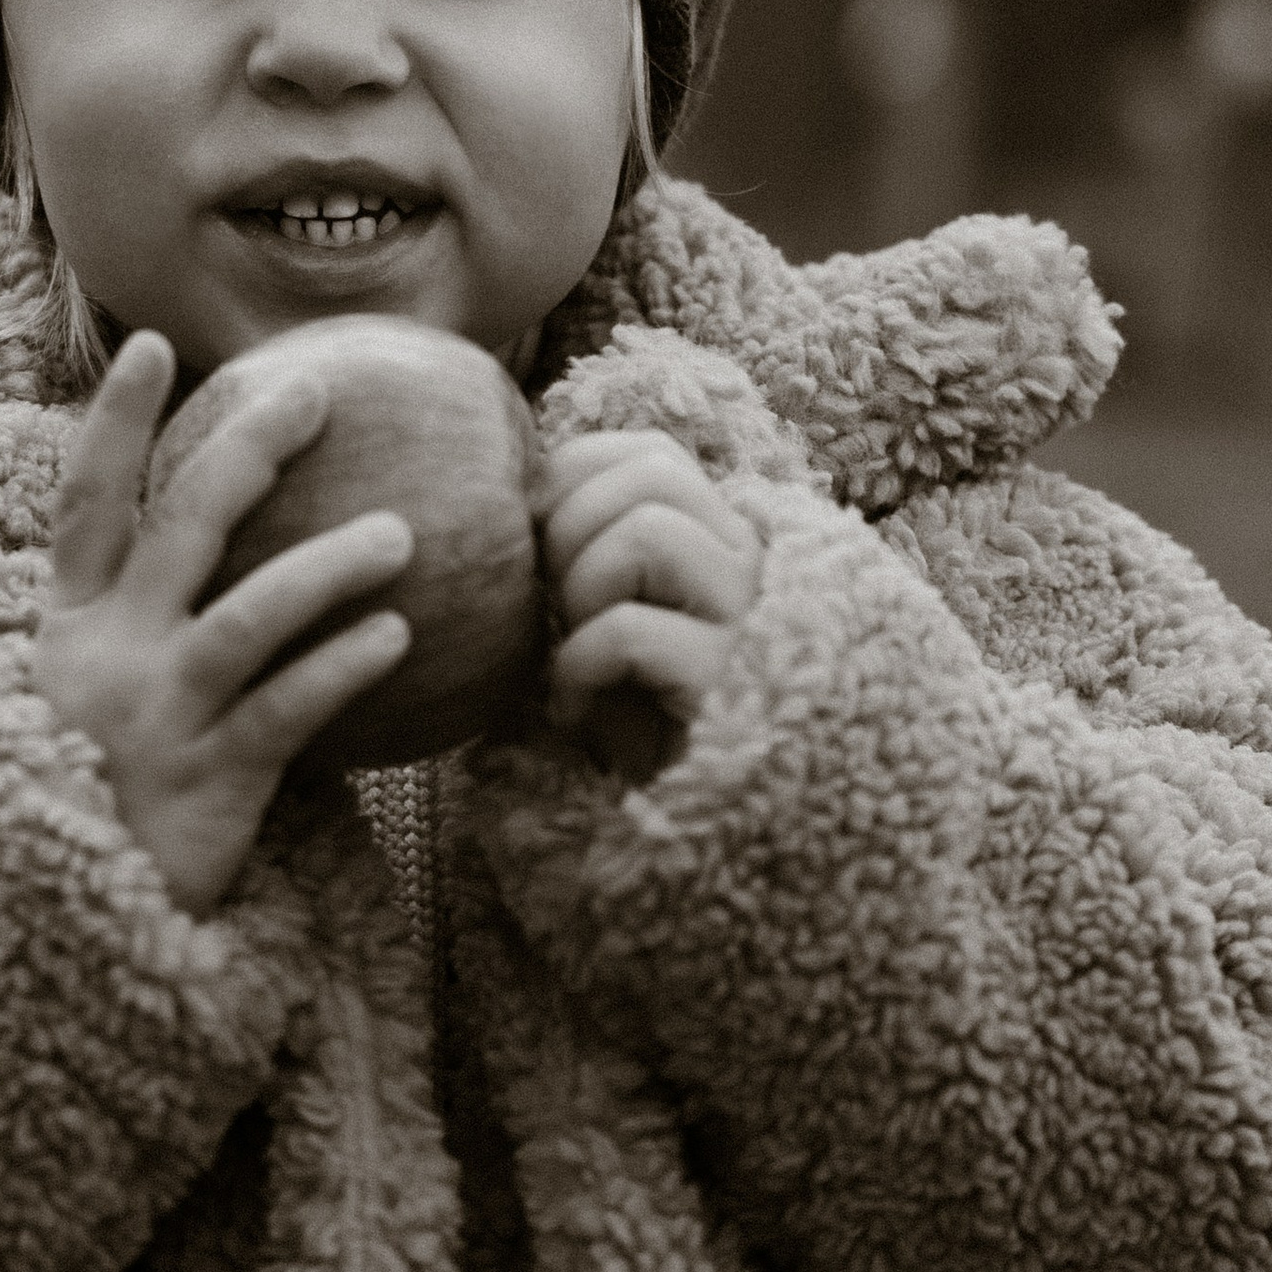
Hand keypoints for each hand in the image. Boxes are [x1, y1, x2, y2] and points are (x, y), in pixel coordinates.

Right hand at [33, 331, 414, 916]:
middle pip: (183, 524)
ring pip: (250, 614)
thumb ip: (124, 636)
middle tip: (319, 392)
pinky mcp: (208, 780)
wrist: (52, 922)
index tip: (156, 345)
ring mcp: (156, 716)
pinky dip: (342, 667)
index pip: (85, 501)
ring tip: (402, 537)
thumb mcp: (76, 706)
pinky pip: (288, 709)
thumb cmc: (84, 800)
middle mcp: (106, 655)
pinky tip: (400, 638)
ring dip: (330, 565)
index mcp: (68, 628)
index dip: (117, 419)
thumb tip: (205, 568)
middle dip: (253, 447)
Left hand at [537, 430, 764, 778]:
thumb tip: (523, 492)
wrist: (688, 819)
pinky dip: (579, 667)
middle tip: (555, 603)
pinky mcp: (729, 681)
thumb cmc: (633, 713)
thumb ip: (588, 548)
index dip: (574, 477)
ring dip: (583, 588)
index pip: (650, 452)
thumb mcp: (608, 616)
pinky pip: (629, 631)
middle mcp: (748, 565)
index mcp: (719, 539)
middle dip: (572, 527)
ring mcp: (748, 619)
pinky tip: (576, 710)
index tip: (539, 541)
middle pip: (652, 474)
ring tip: (576, 650)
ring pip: (648, 532)